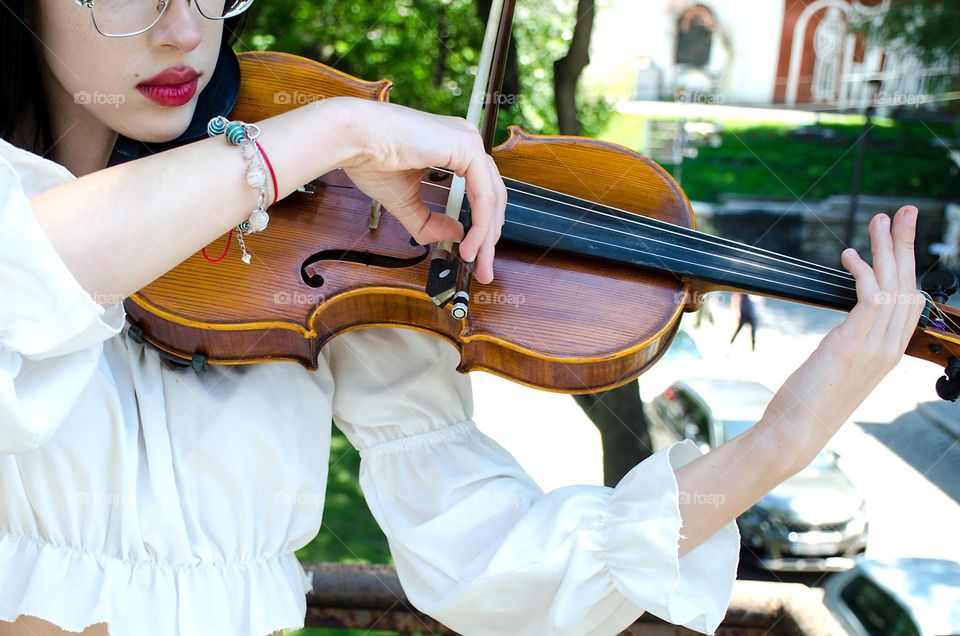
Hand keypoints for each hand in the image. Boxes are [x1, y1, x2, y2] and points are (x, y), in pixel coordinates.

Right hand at [330, 97, 506, 283]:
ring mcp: (468, 141)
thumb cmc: (371, 159)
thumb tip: (459, 236)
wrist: (354, 140)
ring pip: (492, 198)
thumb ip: (431, 222)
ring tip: (477, 261)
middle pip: (492, 196)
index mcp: (453, 148)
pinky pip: (483, 195)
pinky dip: (480, 224)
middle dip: (489, 237)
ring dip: (486, 236)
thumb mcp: (406, 202)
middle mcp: (464, 141)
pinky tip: (469, 244)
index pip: (480, 192)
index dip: (481, 227)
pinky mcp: (466, 147)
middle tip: (484, 268)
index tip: (475, 256)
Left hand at [763, 205, 924, 466]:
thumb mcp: (836, 370)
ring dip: (886, 248)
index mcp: (887, 354)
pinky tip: (849, 256)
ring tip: (880, 220)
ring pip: (892, 285)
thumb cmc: (807, 404)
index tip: (897, 240)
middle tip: (904, 212)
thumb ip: (849, 347)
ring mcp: (873, 348)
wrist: (795, 433)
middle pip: (908, 285)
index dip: (906, 267)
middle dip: (905, 245)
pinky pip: (869, 299)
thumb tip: (845, 330)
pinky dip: (862, 273)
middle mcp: (887, 349)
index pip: (911, 302)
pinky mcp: (851, 346)